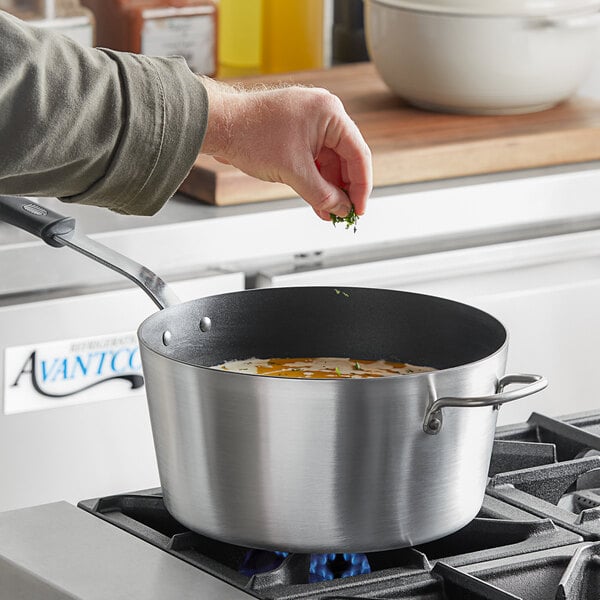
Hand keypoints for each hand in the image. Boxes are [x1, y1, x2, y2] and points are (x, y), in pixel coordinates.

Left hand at [199, 77, 371, 219]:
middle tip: (344, 214)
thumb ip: (322, 194)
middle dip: (344, 189)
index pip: (358, 154)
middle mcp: (323, 114)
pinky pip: (314, 160)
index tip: (359, 209)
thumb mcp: (293, 172)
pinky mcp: (296, 133)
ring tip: (329, 213)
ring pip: (329, 162)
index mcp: (330, 113)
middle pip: (345, 158)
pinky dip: (315, 181)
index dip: (361, 186)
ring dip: (329, 189)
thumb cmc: (251, 135)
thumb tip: (341, 209)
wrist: (218, 125)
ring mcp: (309, 123)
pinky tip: (318, 202)